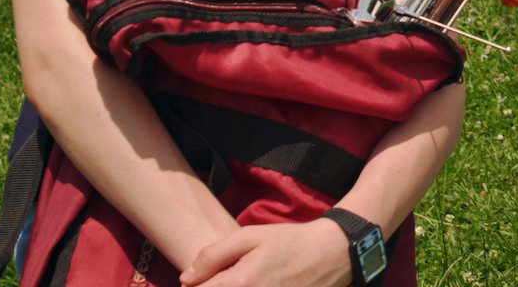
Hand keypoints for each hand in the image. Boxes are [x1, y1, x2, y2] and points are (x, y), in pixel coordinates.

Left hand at [179, 220, 350, 286]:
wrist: (332, 253)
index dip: (194, 285)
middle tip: (221, 278)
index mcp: (240, 284)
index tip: (196, 280)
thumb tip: (186, 278)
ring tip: (243, 281)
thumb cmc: (289, 241)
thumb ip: (213, 255)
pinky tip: (257, 284)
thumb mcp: (249, 236)